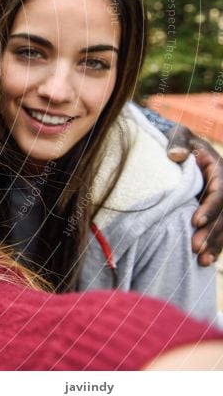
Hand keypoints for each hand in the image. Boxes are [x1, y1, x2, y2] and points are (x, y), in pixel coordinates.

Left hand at [166, 126, 222, 265]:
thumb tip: (177, 155)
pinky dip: (215, 245)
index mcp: (219, 169)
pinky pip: (222, 230)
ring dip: (216, 244)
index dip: (210, 207)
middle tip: (195, 248)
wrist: (180, 149)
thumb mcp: (178, 135)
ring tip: (201, 260)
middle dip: (212, 232)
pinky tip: (206, 260)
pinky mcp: (217, 212)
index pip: (220, 191)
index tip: (195, 221)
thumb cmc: (177, 141)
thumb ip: (177, 143)